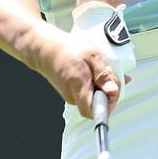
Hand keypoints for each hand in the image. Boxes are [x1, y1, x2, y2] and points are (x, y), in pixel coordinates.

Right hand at [47, 1, 134, 118]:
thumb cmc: (65, 48)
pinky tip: (92, 71)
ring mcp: (69, 95)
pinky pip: (86, 93)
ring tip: (98, 70)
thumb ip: (103, 74)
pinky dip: (93, 84)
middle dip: (107, 93)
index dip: (108, 106)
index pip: (94, 111)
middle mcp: (72, 95)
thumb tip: (113, 91)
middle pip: (96, 105)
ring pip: (92, 98)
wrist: (43, 47)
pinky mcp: (68, 92)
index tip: (114, 92)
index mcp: (78, 85)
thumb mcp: (91, 55)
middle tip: (109, 76)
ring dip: (100, 87)